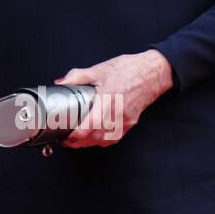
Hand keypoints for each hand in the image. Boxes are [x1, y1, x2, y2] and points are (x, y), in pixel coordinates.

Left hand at [55, 49, 172, 147]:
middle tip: (66, 139)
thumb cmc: (129, 70)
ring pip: (103, 140)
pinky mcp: (130, 123)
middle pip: (94, 137)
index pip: (89, 125)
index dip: (75, 135)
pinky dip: (102, 141)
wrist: (152, 72)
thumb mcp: (99, 70)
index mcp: (107, 99)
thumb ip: (77, 76)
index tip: (65, 135)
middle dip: (77, 142)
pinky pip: (114, 138)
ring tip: (77, 140)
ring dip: (89, 143)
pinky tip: (94, 138)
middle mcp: (117, 113)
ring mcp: (125, 120)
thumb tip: (61, 82)